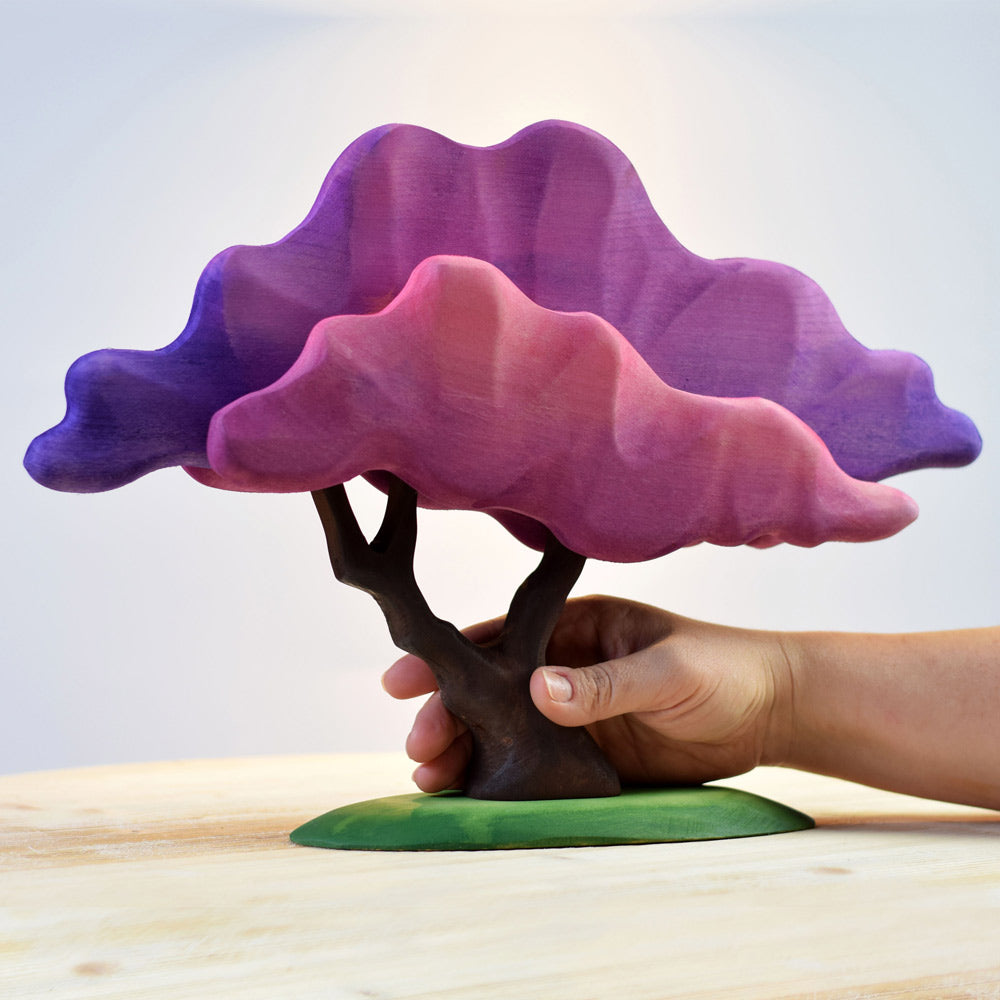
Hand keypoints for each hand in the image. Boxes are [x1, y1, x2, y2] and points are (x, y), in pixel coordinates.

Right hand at [381, 594, 792, 791]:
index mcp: (578, 626)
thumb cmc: (726, 670)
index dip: (451, 659)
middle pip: (492, 690)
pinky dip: (504, 780)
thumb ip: (605, 682)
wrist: (775, 712)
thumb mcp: (667, 669)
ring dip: (468, 751)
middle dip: (450, 714)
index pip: (501, 639)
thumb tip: (537, 692)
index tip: (404, 682)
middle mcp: (566, 667)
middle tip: (419, 749)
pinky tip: (476, 797)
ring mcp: (576, 713)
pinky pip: (537, 766)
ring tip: (432, 781)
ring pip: (505, 731)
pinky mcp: (591, 753)